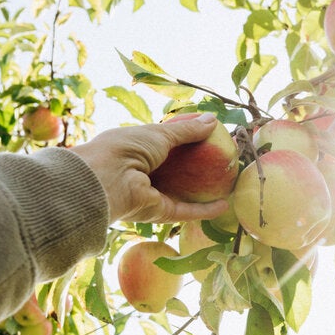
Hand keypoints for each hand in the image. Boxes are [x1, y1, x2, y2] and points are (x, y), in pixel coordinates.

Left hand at [70, 114, 229, 222]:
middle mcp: (145, 173)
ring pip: (183, 194)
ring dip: (204, 191)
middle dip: (200, 167)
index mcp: (139, 150)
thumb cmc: (127, 148)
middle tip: (224, 161)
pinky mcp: (159, 213)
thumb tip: (213, 120)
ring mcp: (152, 194)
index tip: (212, 138)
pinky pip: (186, 211)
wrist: (106, 178)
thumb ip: (187, 130)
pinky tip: (224, 206)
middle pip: (178, 171)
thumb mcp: (160, 133)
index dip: (189, 141)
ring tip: (228, 184)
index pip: (167, 145)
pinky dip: (204, 210)